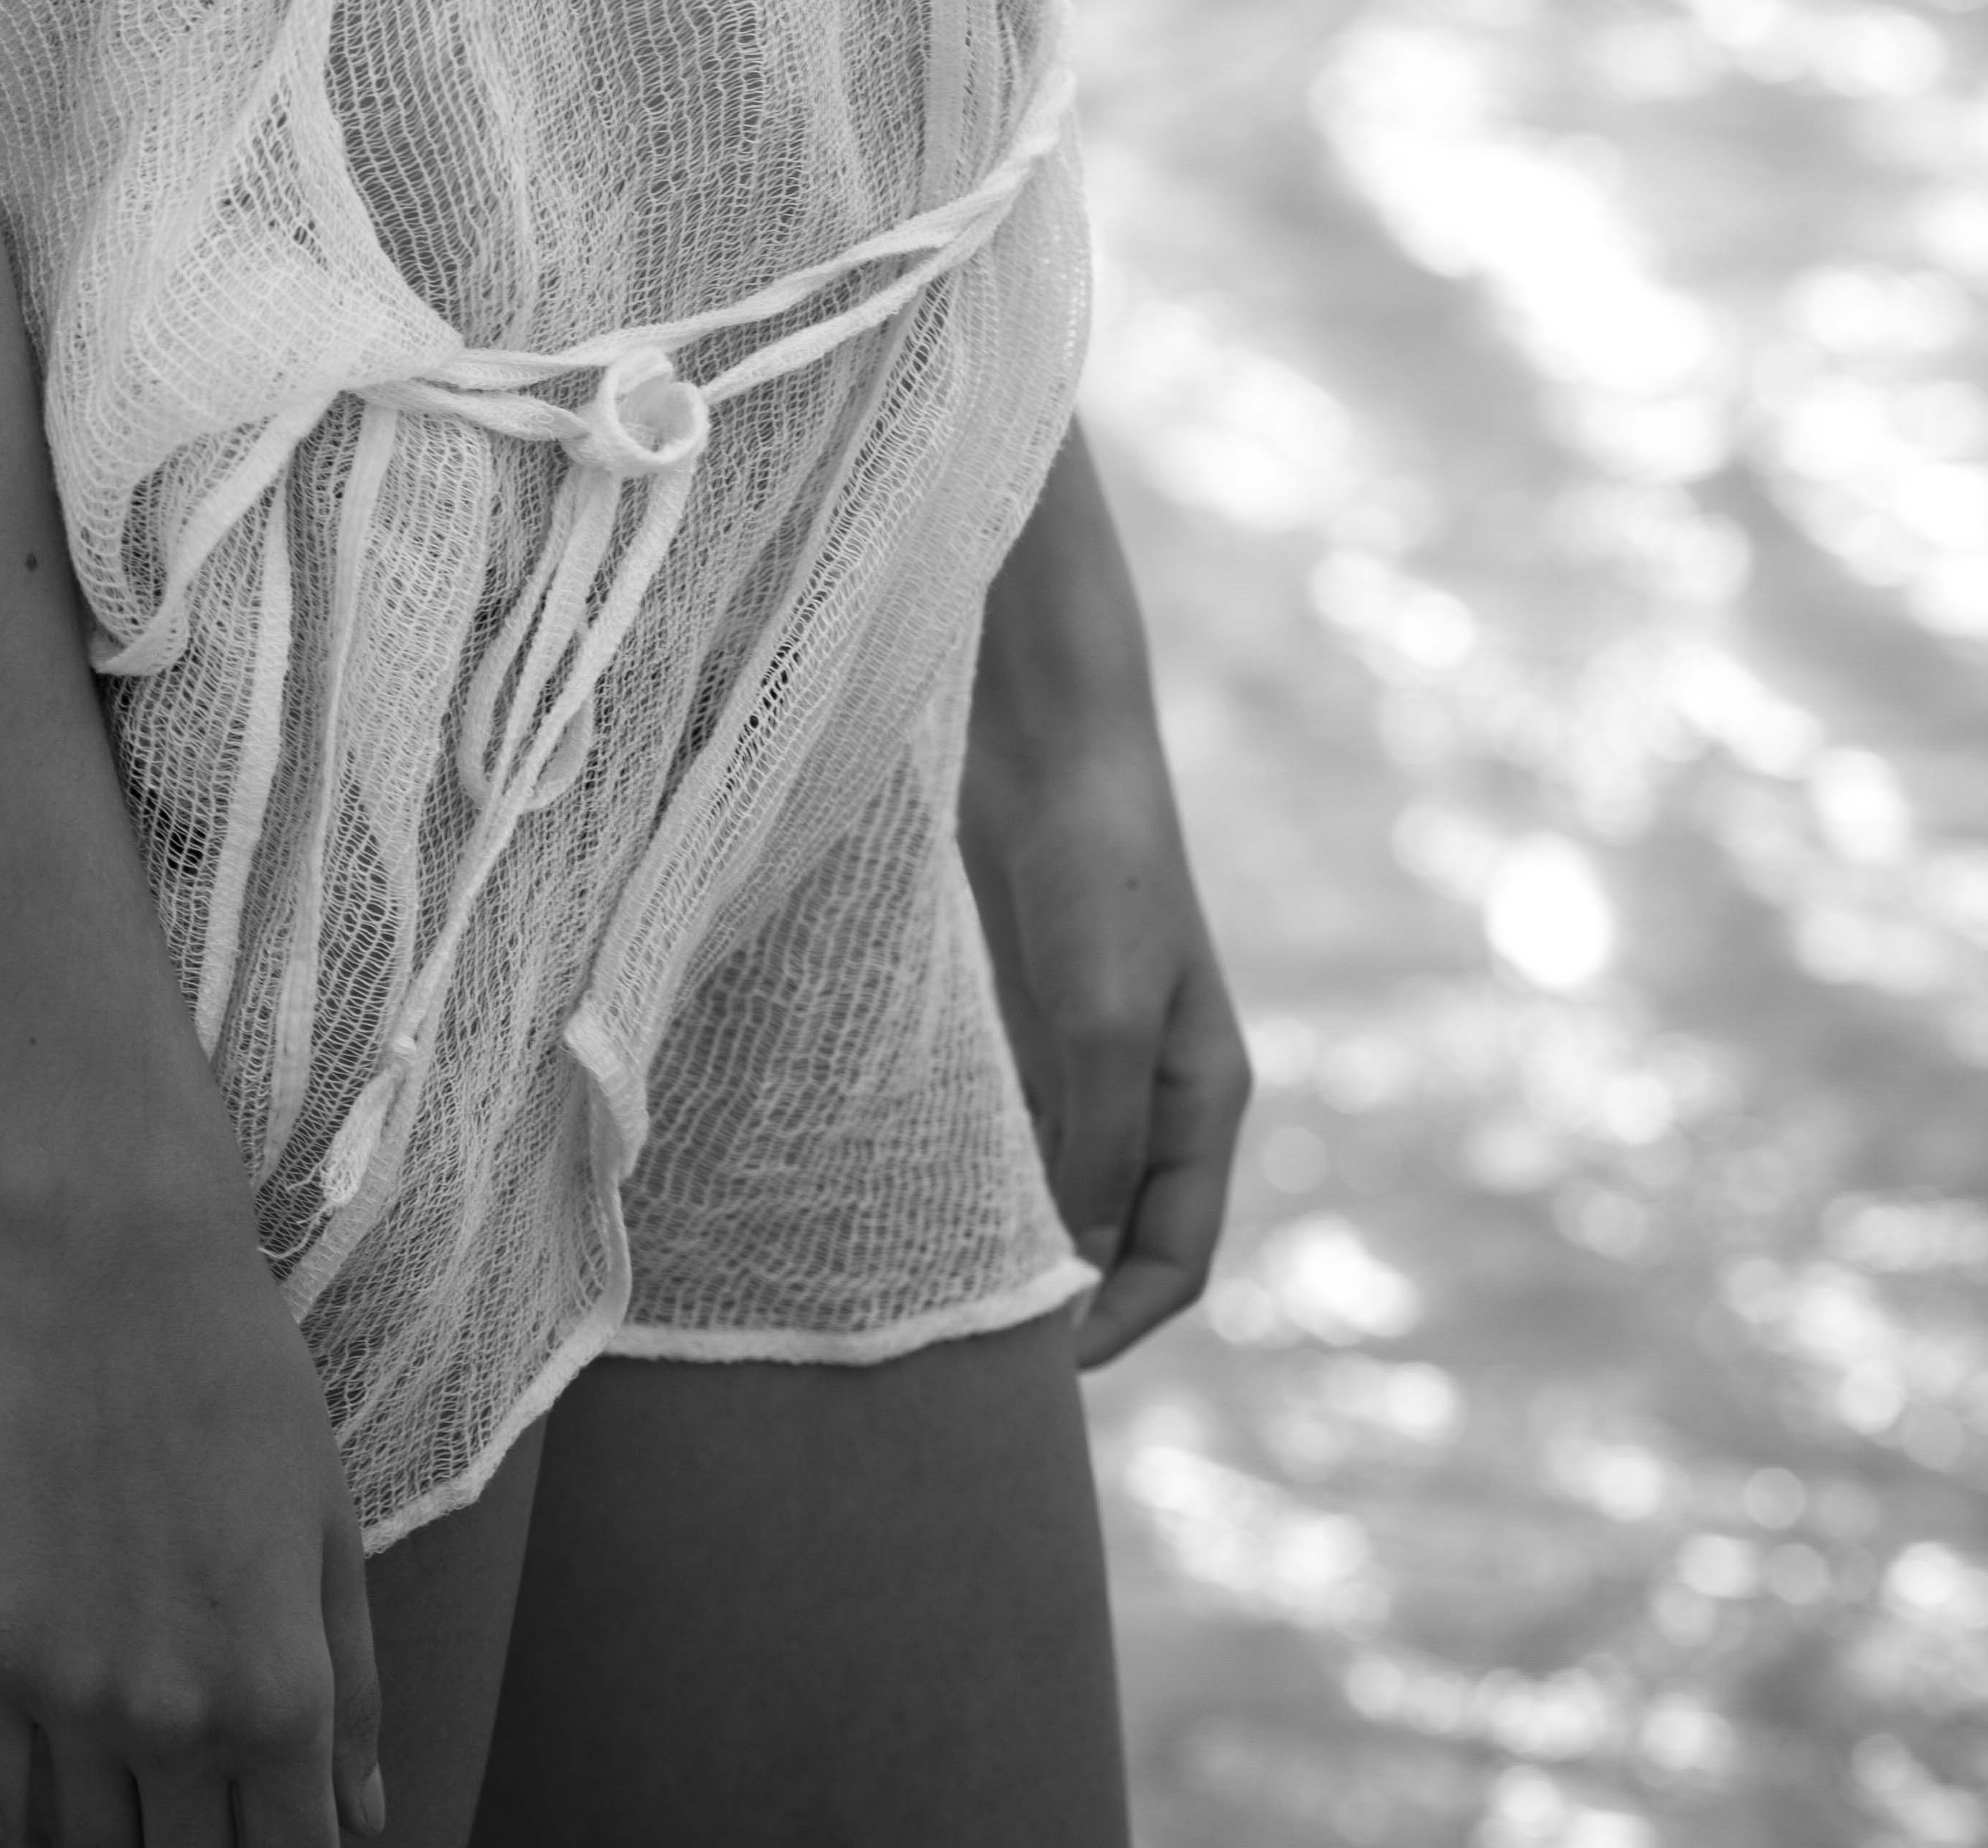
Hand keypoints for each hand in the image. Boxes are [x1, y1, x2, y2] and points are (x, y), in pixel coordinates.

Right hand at [0, 1184, 384, 1846]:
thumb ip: (351, 1689)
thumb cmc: (248, 1383)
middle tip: (218, 1807)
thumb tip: (364, 1818)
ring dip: (124, 1843)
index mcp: (278, 1692)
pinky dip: (19, 1837)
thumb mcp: (331, 1530)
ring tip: (145, 1801)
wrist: (116, 1277)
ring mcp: (70, 1700)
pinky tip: (51, 1814)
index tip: (288, 1835)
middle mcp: (174, 1722)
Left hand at [961, 699, 1251, 1370]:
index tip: (1041, 1374)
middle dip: (1061, 1299)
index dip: (1122, 1325)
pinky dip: (972, 1172)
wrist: (1045, 738)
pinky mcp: (1020, 1016)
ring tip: (929, 1291)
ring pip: (1053, 1185)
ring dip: (1010, 1238)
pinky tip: (909, 1198)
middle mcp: (1150, 1088)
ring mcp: (1082, 1053)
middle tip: (967, 1353)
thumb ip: (1098, 1140)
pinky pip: (1003, 1126)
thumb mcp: (1102, 1015)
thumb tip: (1083, 1263)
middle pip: (1115, 1235)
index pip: (1177, 1255)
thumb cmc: (1095, 866)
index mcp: (1202, 1097)